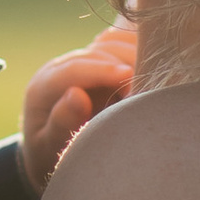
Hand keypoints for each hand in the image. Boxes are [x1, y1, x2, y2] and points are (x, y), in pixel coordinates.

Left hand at [19, 19, 138, 190]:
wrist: (47, 150)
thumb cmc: (48, 155)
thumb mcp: (48, 147)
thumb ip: (60, 123)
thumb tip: (77, 94)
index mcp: (44, 87)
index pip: (74, 69)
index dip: (102, 70)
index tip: (129, 75)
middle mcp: (61, 68)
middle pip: (96, 53)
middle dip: (124, 65)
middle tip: (151, 84)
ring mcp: (80, 63)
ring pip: (109, 45)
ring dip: (133, 55)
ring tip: (154, 76)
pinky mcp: (96, 63)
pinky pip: (117, 44)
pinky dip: (135, 46)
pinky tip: (152, 57)